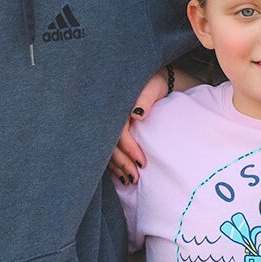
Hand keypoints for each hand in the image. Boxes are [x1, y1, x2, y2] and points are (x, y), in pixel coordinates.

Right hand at [108, 69, 169, 184]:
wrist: (152, 81)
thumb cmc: (154, 85)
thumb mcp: (152, 87)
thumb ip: (145, 98)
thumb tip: (137, 114)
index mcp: (116, 106)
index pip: (118, 132)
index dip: (129, 149)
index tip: (142, 162)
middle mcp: (108, 116)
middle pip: (109, 144)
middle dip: (121, 163)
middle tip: (135, 178)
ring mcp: (107, 124)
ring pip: (106, 150)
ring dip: (116, 167)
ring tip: (128, 180)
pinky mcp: (110, 131)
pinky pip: (106, 150)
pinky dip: (113, 164)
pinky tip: (119, 175)